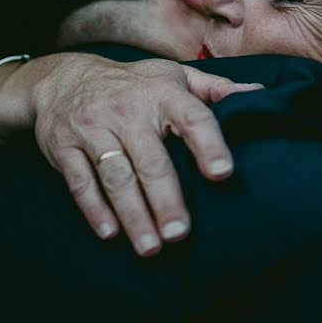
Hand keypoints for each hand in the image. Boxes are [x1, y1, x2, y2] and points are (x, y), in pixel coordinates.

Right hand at [29, 53, 262, 256]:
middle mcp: (127, 109)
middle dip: (166, 199)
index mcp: (161, 93)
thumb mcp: (173, 76)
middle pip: (151, 160)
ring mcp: (93, 128)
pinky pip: (80, 182)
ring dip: (134, 214)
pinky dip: (95, 209)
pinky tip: (111, 232)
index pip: (191, 118)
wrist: (62, 79)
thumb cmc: (132, 84)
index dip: (209, 145)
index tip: (222, 174)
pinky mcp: (64, 147)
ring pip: (116, 176)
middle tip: (181, 234)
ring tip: (151, 246)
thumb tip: (259, 92)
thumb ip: (215, 88)